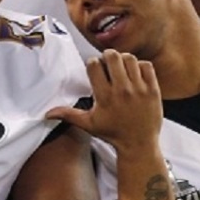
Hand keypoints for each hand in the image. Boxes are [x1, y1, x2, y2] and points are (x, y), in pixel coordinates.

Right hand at [46, 49, 161, 152]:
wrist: (138, 144)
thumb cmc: (113, 133)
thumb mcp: (89, 124)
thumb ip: (68, 115)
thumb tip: (47, 114)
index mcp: (104, 97)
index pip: (94, 65)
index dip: (93, 64)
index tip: (95, 70)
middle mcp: (121, 91)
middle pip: (112, 55)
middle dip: (108, 57)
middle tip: (108, 65)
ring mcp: (139, 89)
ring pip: (130, 58)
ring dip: (123, 60)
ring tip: (121, 69)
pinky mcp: (153, 90)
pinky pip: (146, 66)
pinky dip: (140, 66)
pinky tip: (135, 74)